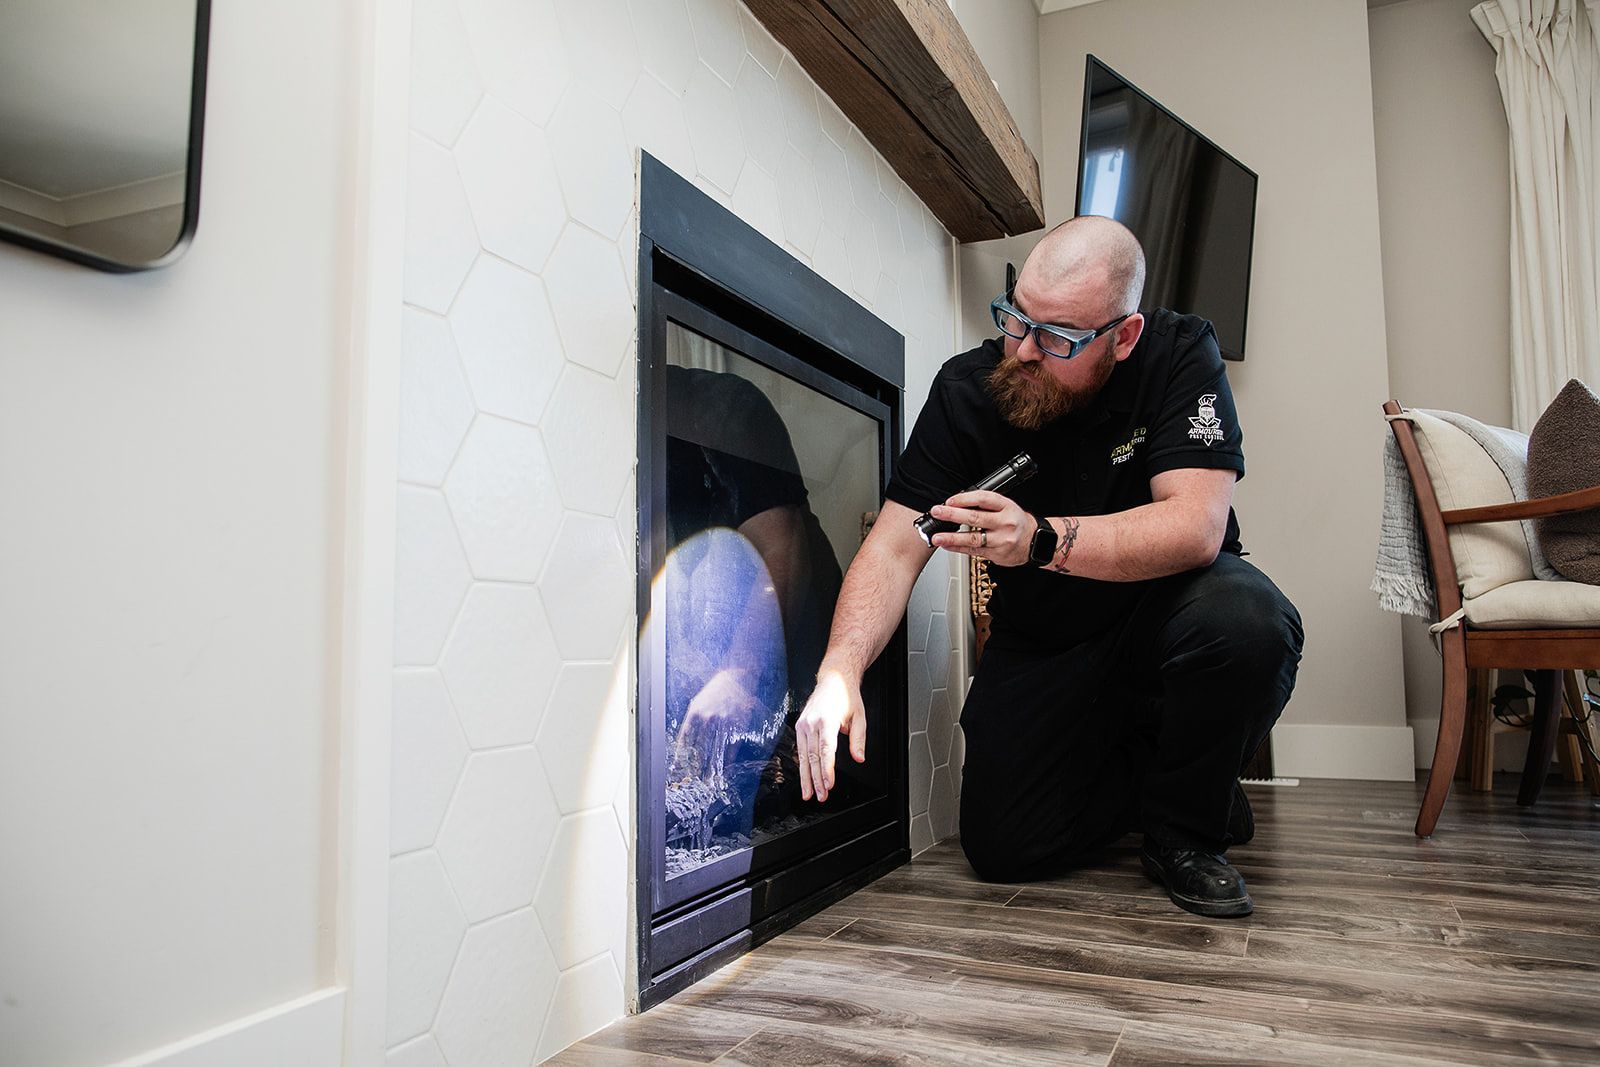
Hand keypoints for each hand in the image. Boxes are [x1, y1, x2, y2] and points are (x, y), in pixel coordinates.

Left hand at [672, 669, 762, 782]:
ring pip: (715, 750)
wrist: (736, 679)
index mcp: (695, 713)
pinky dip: (727, 761)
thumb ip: (692, 723)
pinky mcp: (737, 726)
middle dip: (694, 767)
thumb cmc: (713, 693)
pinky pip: (730, 747)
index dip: (681, 757)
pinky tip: (724, 770)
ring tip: (706, 782)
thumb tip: (685, 745)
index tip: (678, 771)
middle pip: (699, 748)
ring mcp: (724, 723)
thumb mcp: (697, 703)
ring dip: (710, 768)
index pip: (685, 741)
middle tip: (691, 782)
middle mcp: (708, 719)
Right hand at [794, 670, 865, 801]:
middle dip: (816, 779)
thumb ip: (858, 739)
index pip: (826, 750)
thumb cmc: (846, 697)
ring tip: (809, 793)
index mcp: (826, 720)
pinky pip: (801, 749)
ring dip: (807, 777)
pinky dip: (803, 765)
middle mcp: (811, 723)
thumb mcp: (859, 716)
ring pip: (803, 756)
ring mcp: (803, 724)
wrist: (833, 680)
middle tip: (821, 796)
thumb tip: (859, 758)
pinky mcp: (799, 726)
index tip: (829, 785)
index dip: (827, 770)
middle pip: (813, 757)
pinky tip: (805, 777)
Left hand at [928, 490, 1034, 566]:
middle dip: (952, 515)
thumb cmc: (1016, 522)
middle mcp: (1005, 522)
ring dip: (952, 537)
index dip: (964, 499)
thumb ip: (985, 505)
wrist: (1035, 542)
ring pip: (973, 538)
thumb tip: (956, 505)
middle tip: (937, 512)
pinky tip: (947, 545)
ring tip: (937, 537)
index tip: (949, 500)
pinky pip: (973, 551)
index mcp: (1006, 506)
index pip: (983, 499)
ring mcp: (1001, 540)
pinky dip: (958, 548)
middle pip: (975, 517)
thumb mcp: (1006, 507)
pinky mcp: (997, 554)